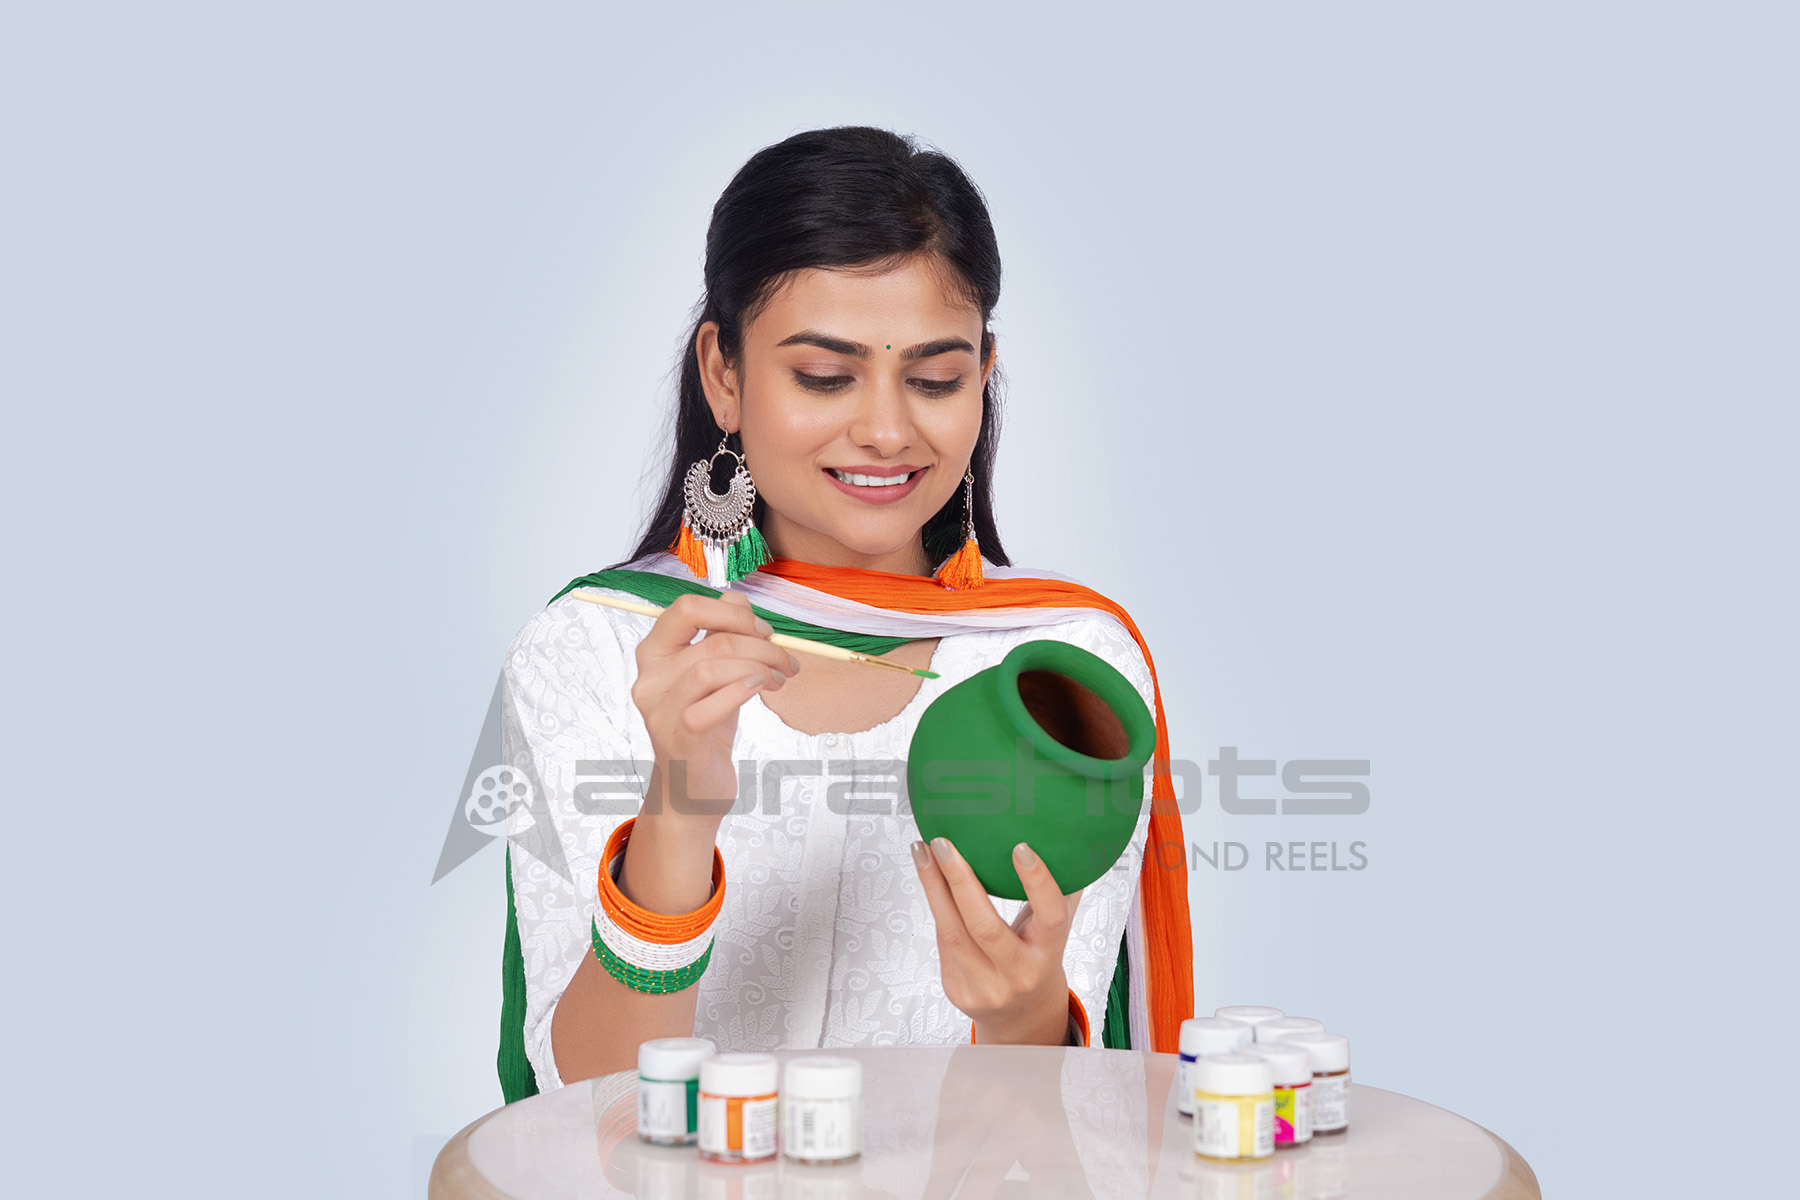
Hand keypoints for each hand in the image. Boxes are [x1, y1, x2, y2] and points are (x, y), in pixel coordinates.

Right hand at [629, 590, 799, 820]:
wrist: (693, 790)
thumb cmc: (706, 728)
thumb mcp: (715, 675)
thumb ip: (720, 635)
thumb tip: (739, 599)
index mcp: (654, 654)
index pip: (685, 608)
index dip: (731, 611)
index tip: (763, 630)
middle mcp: (649, 679)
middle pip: (712, 638)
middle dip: (760, 643)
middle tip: (785, 660)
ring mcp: (660, 710)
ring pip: (712, 666)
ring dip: (758, 666)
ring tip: (779, 679)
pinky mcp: (679, 738)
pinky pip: (712, 704)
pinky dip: (743, 690)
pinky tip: (760, 690)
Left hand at [911, 836, 1084, 1043]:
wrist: (1022, 1016)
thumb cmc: (1038, 958)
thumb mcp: (1057, 930)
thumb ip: (1061, 891)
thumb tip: (1071, 840)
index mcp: (1049, 953)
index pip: (1050, 917)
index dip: (1037, 883)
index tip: (1021, 848)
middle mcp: (1019, 974)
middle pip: (985, 927)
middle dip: (960, 880)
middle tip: (943, 842)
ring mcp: (986, 987)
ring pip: (952, 933)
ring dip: (933, 887)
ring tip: (921, 851)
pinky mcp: (957, 990)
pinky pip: (943, 941)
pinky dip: (935, 906)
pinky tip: (928, 877)